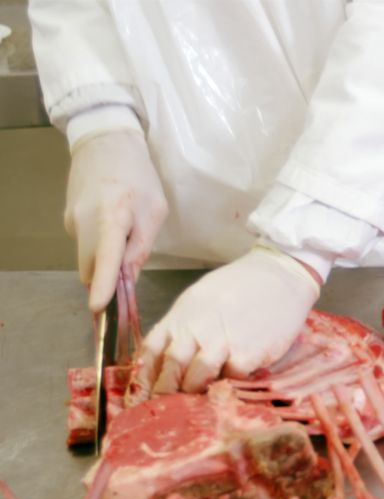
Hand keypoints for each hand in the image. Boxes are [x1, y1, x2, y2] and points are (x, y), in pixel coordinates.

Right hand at [65, 131, 167, 311]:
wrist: (104, 143)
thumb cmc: (138, 176)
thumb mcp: (154, 211)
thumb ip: (141, 246)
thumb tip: (129, 278)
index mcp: (111, 217)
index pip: (105, 258)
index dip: (103, 285)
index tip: (100, 308)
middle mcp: (84, 222)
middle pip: (91, 268)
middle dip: (108, 277)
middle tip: (130, 268)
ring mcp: (71, 222)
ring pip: (87, 258)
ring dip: (104, 260)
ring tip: (124, 234)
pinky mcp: (67, 220)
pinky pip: (85, 244)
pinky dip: (98, 245)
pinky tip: (111, 222)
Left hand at [137, 243, 320, 394]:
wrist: (280, 276)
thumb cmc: (240, 286)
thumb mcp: (200, 300)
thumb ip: (182, 328)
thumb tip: (167, 361)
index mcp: (181, 316)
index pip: (150, 353)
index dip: (142, 380)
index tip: (139, 399)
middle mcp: (196, 330)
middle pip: (171, 370)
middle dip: (164, 394)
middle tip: (163, 412)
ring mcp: (222, 343)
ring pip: (197, 380)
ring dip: (194, 396)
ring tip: (195, 407)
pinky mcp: (249, 355)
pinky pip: (231, 381)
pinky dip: (227, 389)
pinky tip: (227, 392)